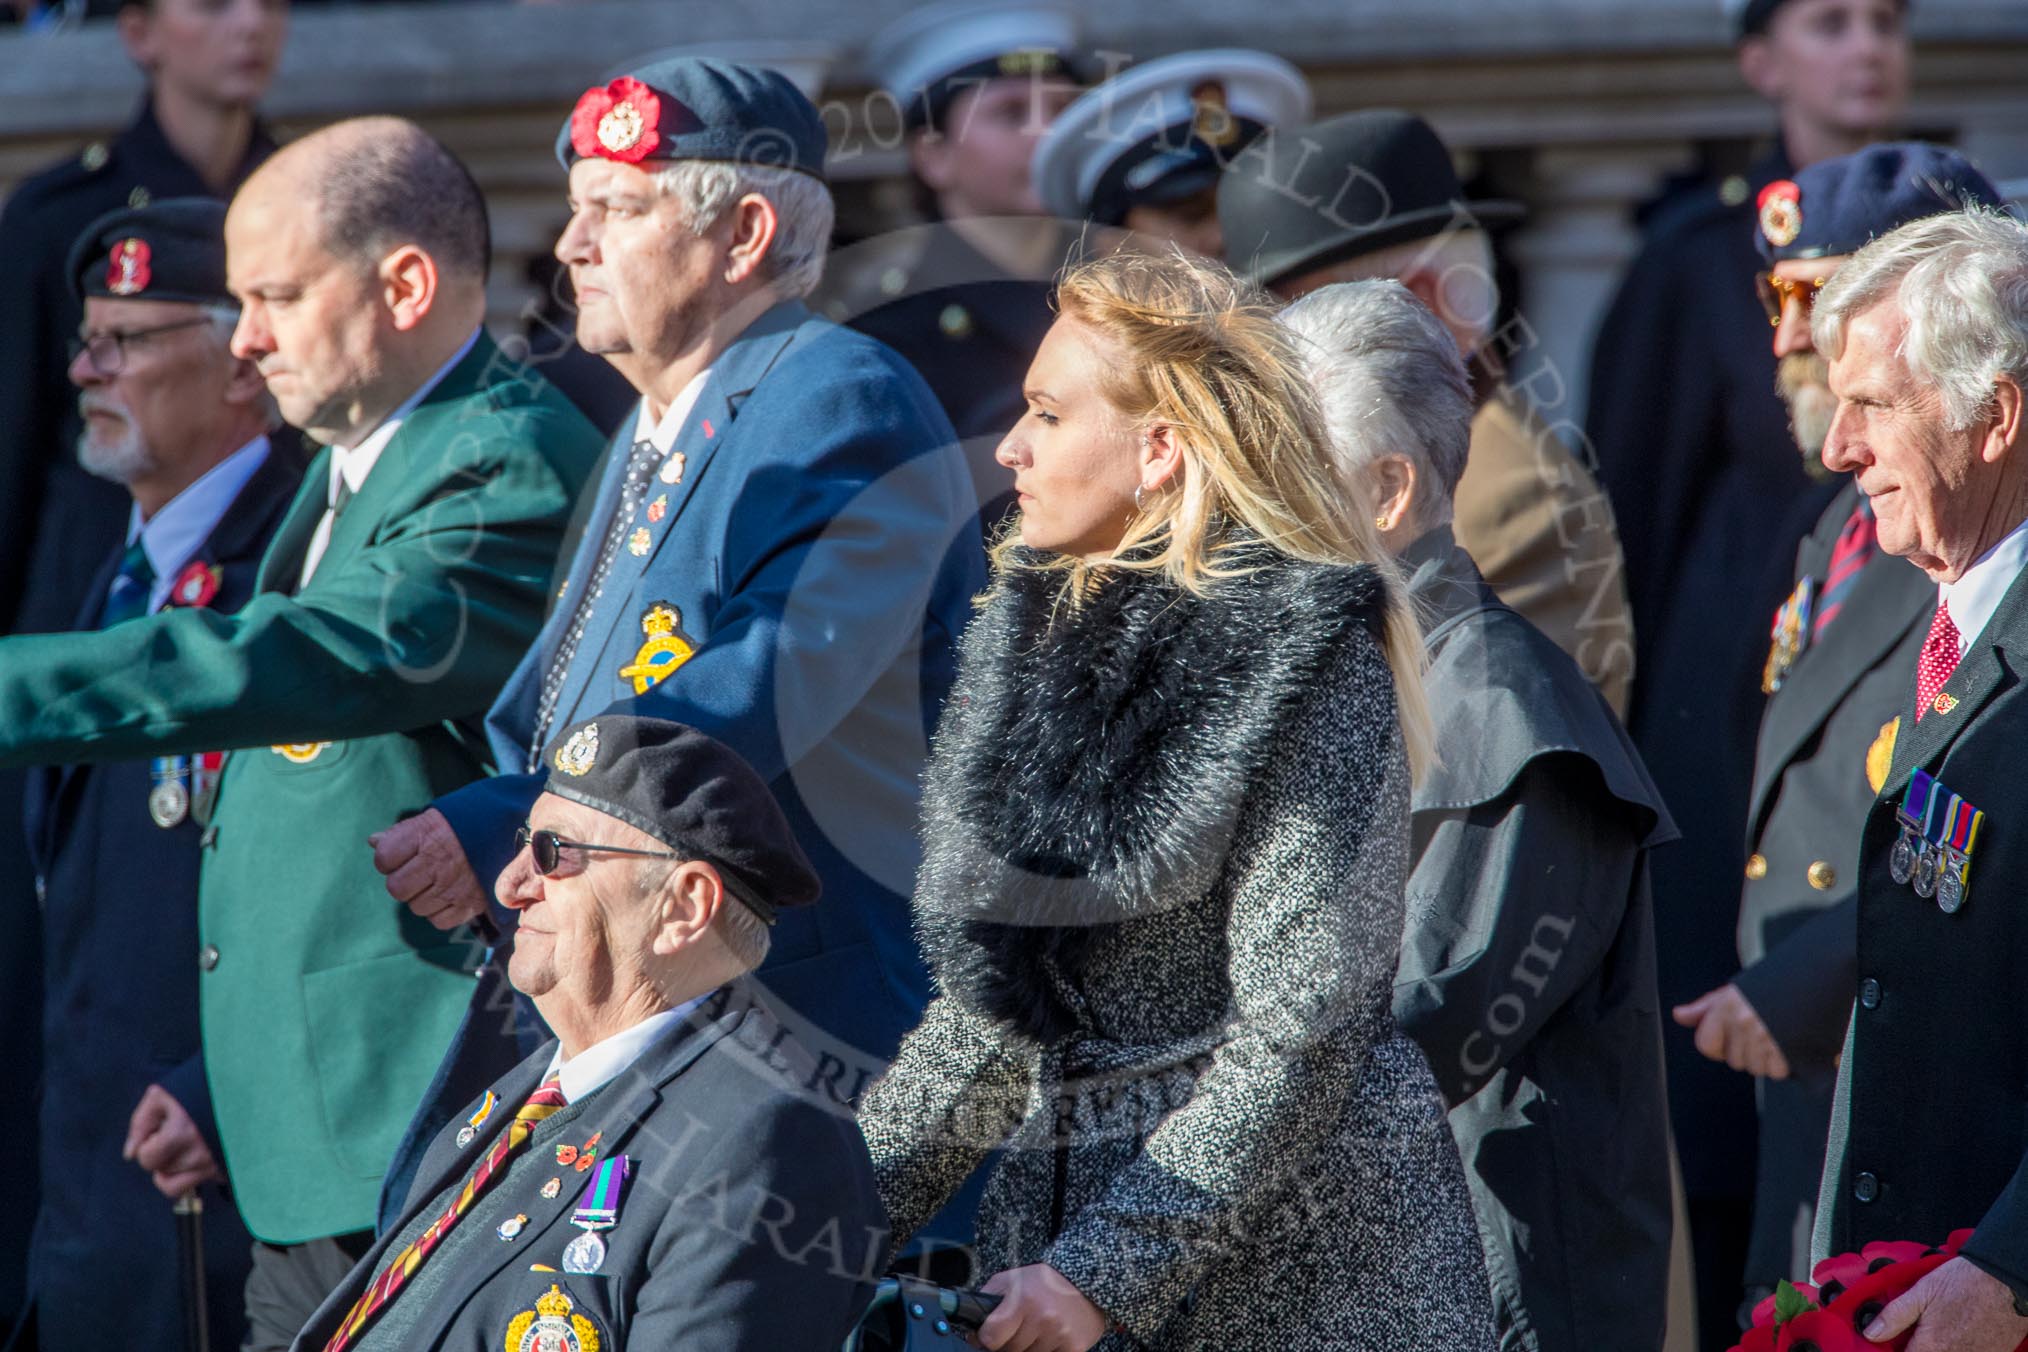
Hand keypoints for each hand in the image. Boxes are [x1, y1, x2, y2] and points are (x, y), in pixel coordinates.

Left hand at [124, 1085, 220, 1197]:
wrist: (239, 1085)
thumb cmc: (197, 1088)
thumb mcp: (161, 1096)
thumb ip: (140, 1124)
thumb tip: (130, 1155)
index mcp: (181, 1133)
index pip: (147, 1160)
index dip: (148, 1144)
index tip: (162, 1128)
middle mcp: (199, 1154)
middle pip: (161, 1173)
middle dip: (162, 1156)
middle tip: (177, 1133)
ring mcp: (214, 1164)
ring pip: (176, 1186)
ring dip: (174, 1168)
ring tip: (185, 1145)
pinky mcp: (225, 1170)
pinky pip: (197, 1185)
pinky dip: (191, 1174)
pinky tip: (198, 1154)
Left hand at [371, 809, 487, 930]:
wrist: (514, 831)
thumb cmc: (467, 825)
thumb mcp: (435, 818)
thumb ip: (403, 832)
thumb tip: (373, 842)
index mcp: (427, 835)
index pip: (384, 857)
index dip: (389, 858)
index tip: (402, 854)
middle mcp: (438, 861)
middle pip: (396, 888)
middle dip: (403, 882)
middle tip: (418, 873)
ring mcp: (455, 886)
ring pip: (417, 907)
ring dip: (423, 897)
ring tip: (438, 882)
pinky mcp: (471, 905)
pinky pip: (439, 921)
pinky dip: (441, 911)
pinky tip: (450, 895)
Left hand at [975, 1265, 1108, 1351]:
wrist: (1085, 1281)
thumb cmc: (1043, 1282)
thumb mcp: (1010, 1280)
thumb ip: (986, 1301)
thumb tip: (971, 1333)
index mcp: (1023, 1300)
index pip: (991, 1338)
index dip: (987, 1338)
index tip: (991, 1334)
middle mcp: (1042, 1319)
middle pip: (1009, 1351)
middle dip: (1009, 1343)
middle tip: (1018, 1329)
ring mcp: (1059, 1335)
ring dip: (1028, 1349)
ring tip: (1036, 1331)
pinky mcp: (1074, 1348)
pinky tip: (1049, 1339)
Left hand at [1673, 982, 1790, 1078]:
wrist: (1811, 978)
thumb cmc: (1770, 987)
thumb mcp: (1733, 992)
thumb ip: (1704, 1008)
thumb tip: (1679, 1015)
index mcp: (1727, 1006)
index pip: (1705, 1044)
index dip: (1716, 1047)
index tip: (1728, 1042)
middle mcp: (1743, 1021)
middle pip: (1734, 1060)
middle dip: (1746, 1052)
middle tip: (1760, 1033)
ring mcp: (1765, 1036)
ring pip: (1755, 1068)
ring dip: (1765, 1060)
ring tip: (1775, 1038)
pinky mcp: (1787, 1049)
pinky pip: (1776, 1072)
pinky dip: (1782, 1065)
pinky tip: (1786, 1047)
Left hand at [1866, 1255, 2027, 1348]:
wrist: (2007, 1282)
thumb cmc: (1966, 1282)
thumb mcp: (1922, 1292)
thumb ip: (1894, 1316)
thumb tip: (1871, 1334)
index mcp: (1932, 1346)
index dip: (1894, 1351)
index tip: (1891, 1344)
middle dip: (1915, 1347)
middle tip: (1914, 1334)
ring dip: (1934, 1347)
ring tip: (1935, 1330)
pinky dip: (1956, 1347)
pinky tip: (1954, 1333)